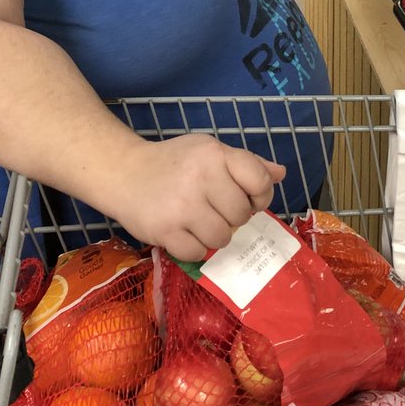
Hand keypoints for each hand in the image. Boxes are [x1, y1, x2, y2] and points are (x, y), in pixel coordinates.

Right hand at [110, 133, 284, 261]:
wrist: (124, 173)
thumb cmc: (173, 162)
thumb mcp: (209, 152)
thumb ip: (246, 163)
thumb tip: (281, 174)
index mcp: (215, 154)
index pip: (259, 181)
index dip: (260, 195)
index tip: (248, 198)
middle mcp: (200, 178)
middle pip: (242, 215)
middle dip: (233, 217)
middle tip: (215, 209)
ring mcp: (182, 206)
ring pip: (223, 237)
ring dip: (216, 235)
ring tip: (199, 222)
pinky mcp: (165, 231)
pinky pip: (199, 253)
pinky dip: (195, 248)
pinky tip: (184, 232)